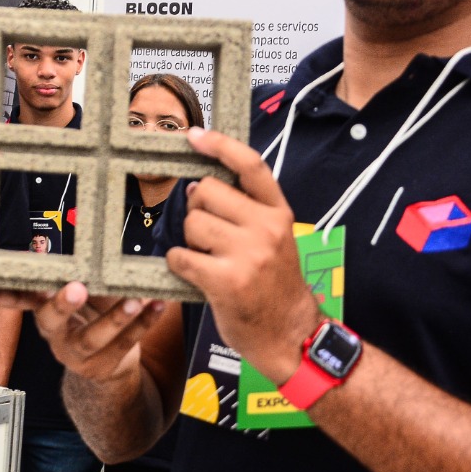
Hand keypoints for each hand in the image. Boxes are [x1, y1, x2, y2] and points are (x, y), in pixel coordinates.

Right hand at [0, 283, 167, 382]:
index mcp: (42, 311)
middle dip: (62, 303)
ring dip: (116, 317)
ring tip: (135, 300)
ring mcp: (79, 353)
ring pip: (95, 337)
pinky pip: (127, 342)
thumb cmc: (89, 316)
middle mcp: (55, 333)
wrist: (107, 369)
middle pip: (51, 320)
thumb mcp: (73, 295)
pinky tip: (157, 305)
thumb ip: (66, 273)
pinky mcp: (105, 365)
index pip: (15, 299)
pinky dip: (145, 323)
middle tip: (75, 288)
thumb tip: (42, 244)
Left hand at [166, 127, 323, 381]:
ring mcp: (249, 254)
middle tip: (210, 237)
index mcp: (278, 213)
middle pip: (205, 191)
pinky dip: (179, 264)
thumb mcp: (273, 238)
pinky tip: (196, 275)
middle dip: (197, 211)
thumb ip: (245, 210)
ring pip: (191, 223)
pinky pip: (180, 256)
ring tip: (211, 260)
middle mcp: (267, 228)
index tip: (195, 136)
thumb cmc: (274, 285)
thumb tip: (197, 185)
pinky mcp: (227, 280)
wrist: (292, 335)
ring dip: (190, 241)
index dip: (220, 144)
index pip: (250, 165)